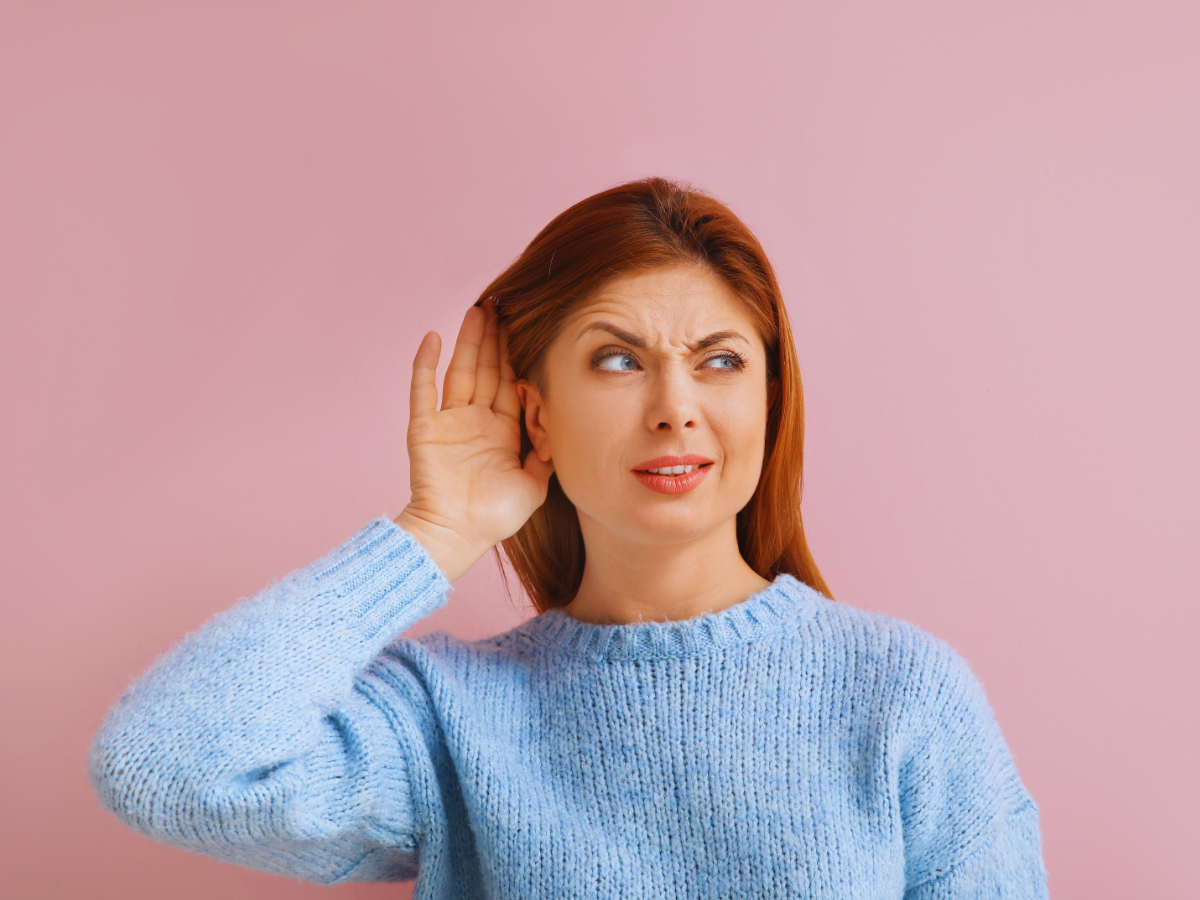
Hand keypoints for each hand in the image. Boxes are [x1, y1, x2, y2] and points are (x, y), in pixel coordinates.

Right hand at [394, 297, 554, 581]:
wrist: (456, 536)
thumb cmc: (494, 517)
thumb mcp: (535, 484)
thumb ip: (549, 453)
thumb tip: (564, 425)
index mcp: (501, 431)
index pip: (512, 383)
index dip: (518, 356)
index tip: (527, 326)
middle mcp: (476, 421)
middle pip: (487, 369)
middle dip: (495, 338)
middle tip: (503, 303)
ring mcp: (449, 422)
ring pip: (461, 371)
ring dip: (468, 341)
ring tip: (478, 309)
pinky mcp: (424, 428)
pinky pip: (423, 390)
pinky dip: (426, 364)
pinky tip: (433, 338)